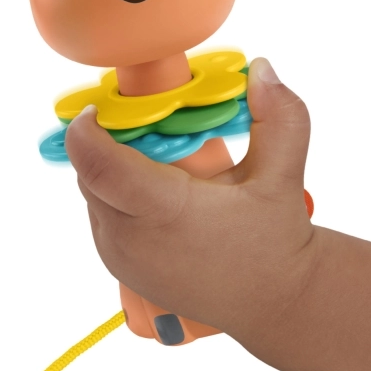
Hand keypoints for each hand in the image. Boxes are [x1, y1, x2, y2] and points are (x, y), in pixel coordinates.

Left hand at [64, 58, 317, 338]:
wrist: (274, 302)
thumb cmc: (275, 241)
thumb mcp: (282, 175)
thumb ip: (279, 117)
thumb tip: (261, 69)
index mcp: (165, 212)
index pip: (98, 165)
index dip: (87, 129)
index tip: (101, 107)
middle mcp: (133, 239)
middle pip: (90, 172)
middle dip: (109, 141)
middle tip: (148, 126)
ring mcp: (120, 257)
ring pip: (92, 193)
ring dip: (113, 168)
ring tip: (162, 162)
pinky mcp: (118, 267)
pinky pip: (101, 215)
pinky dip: (118, 194)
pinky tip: (160, 190)